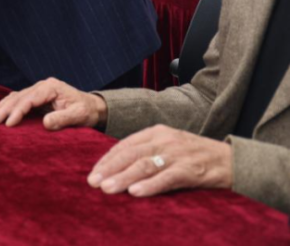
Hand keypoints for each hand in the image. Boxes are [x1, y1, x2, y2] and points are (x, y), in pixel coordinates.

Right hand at [0, 77, 107, 129]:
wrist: (92, 107)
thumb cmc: (86, 111)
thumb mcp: (79, 115)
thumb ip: (63, 118)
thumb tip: (45, 123)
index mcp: (50, 87)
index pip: (29, 99)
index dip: (18, 111)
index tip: (8, 124)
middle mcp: (41, 86)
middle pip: (18, 97)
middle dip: (3, 109)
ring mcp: (37, 91)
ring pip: (14, 98)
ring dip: (0, 108)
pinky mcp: (35, 98)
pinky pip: (17, 101)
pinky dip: (6, 107)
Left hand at [88, 125, 232, 196]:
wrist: (231, 160)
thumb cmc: (194, 156)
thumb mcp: (168, 146)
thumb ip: (146, 152)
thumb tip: (116, 168)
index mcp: (155, 132)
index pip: (124, 145)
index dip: (107, 160)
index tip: (93, 173)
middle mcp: (164, 140)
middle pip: (130, 154)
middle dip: (109, 169)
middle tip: (93, 182)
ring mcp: (177, 154)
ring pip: (144, 165)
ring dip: (123, 178)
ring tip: (107, 189)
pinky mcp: (190, 169)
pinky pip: (166, 178)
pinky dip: (150, 185)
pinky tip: (135, 192)